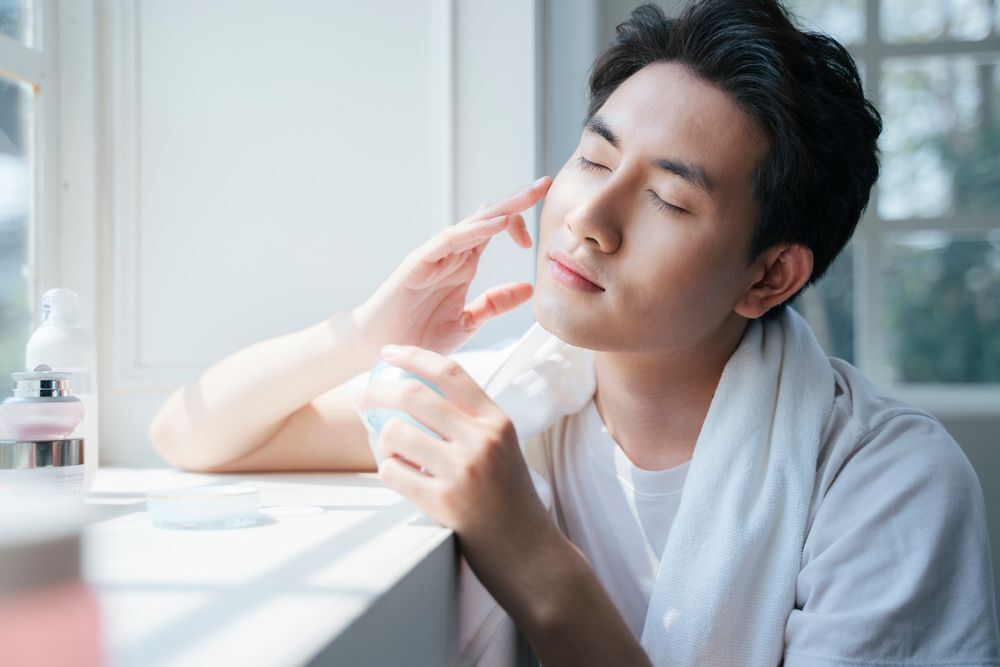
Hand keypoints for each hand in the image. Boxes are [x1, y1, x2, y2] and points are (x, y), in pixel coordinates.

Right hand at [352, 176, 551, 356]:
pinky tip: (499, 223)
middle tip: (544, 184)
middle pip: (488, 219)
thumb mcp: (468, 322)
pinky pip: (450, 240)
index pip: (495, 231)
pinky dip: (474, 230)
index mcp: (464, 265)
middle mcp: (451, 255)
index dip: (519, 224)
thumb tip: (528, 288)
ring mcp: (434, 256)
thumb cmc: (418, 335)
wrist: (381, 350)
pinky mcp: (418, 263)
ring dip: (501, 209)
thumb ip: (494, 304)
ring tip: (527, 196)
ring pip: (472, 223)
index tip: (538, 236)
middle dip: (517, 201)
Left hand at [354, 344, 548, 544]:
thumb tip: (418, 393)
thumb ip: (470, 421)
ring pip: (395, 433)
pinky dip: (388, 471)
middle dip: (376, 392)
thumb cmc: (509, 498)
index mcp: (497, 421)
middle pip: (414, 395)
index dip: (414, 355)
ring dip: (381, 440)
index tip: (388, 352)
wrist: (527, 551)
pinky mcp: (444, 503)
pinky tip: (399, 476)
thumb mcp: (502, 448)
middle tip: (360, 398)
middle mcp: (482, 440)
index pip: (451, 372)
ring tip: (387, 450)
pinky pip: (393, 473)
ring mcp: (462, 471)